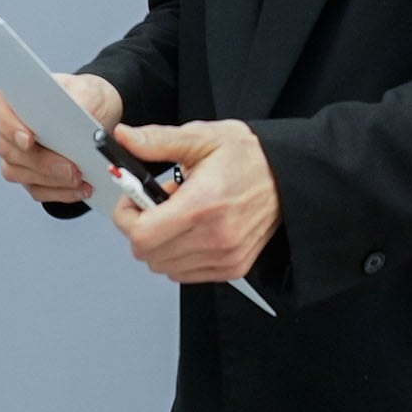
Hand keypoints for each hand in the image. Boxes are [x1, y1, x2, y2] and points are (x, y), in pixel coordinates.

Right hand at [0, 75, 122, 207]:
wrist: (99, 116)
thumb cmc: (85, 98)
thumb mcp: (87, 90)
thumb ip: (79, 99)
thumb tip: (79, 114)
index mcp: (16, 98)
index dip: (8, 126)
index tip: (29, 139)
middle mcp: (9, 128)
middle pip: (9, 150)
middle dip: (41, 162)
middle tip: (71, 168)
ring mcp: (16, 155)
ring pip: (20, 174)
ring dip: (52, 180)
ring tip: (80, 178)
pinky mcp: (30, 176)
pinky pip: (37, 190)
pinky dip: (60, 192)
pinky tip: (80, 188)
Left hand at [114, 120, 276, 287]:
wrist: (288, 177)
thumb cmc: (249, 158)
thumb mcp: (202, 138)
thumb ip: (157, 140)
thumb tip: (124, 136)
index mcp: (202, 204)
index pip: (141, 235)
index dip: (126, 217)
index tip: (133, 201)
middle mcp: (215, 236)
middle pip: (148, 254)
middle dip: (141, 229)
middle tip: (155, 205)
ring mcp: (225, 256)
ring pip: (164, 267)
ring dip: (160, 245)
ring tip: (177, 217)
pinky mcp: (232, 267)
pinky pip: (185, 274)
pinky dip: (178, 257)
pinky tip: (191, 232)